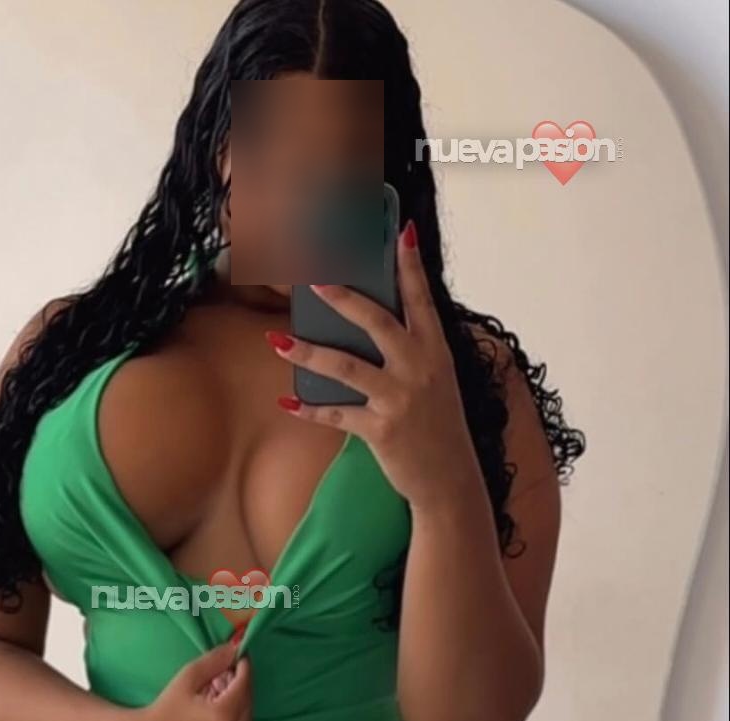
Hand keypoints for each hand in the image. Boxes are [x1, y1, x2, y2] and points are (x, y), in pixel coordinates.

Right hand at [128, 640, 252, 720]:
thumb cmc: (163, 710)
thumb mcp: (187, 679)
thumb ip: (214, 661)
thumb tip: (235, 649)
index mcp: (224, 716)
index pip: (245, 684)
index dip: (244, 667)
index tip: (240, 657)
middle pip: (248, 705)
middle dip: (239, 688)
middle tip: (224, 677)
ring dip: (237, 710)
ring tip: (216, 700)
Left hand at [269, 220, 482, 511]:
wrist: (450, 480)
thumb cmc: (438, 426)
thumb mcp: (435, 381)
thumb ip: (410, 351)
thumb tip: (365, 327)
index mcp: (436, 351)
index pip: (421, 299)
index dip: (410, 266)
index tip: (401, 232)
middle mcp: (420, 369)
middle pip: (377, 323)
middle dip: (343, 299)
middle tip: (315, 279)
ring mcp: (400, 399)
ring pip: (347, 367)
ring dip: (309, 353)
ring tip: (279, 341)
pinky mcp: (382, 430)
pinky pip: (337, 414)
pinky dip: (310, 408)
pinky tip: (287, 401)